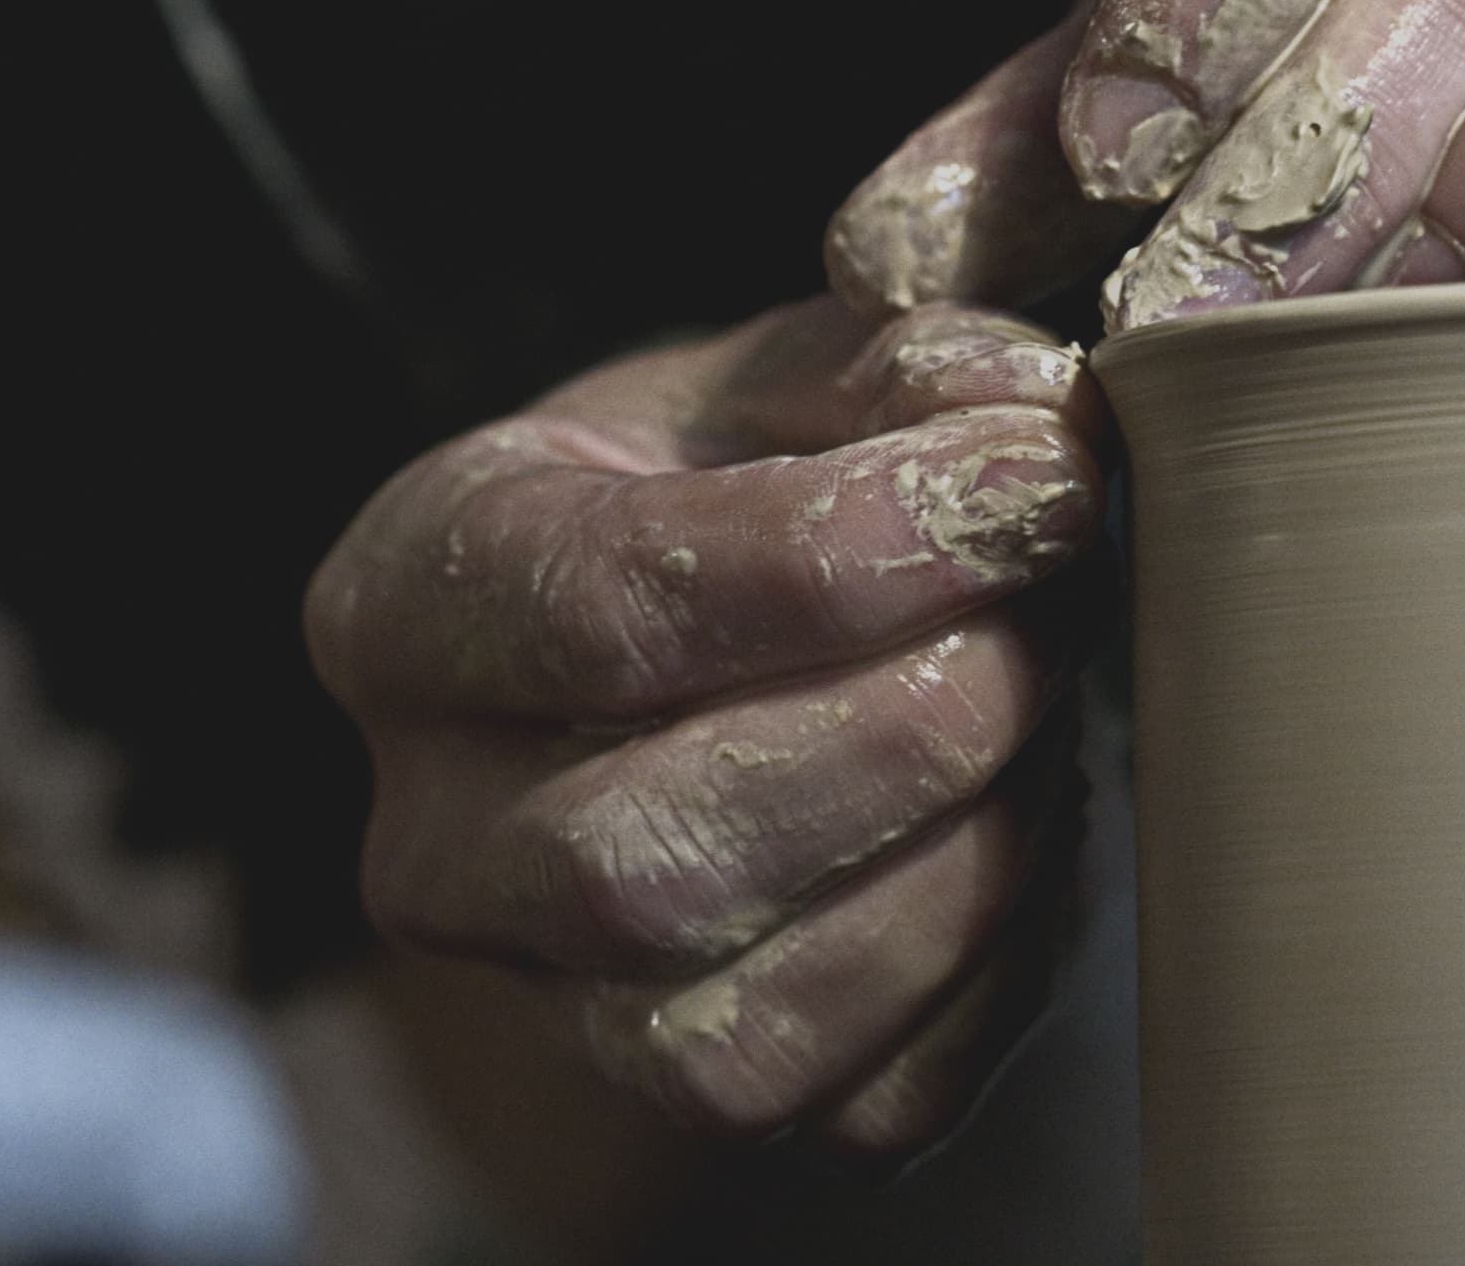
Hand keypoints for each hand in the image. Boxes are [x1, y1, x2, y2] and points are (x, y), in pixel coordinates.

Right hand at [307, 298, 1104, 1156]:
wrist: (741, 659)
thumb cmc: (745, 487)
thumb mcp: (789, 377)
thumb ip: (898, 367)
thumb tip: (1022, 412)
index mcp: (407, 607)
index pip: (601, 606)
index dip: (846, 551)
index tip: (1040, 480)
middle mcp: (432, 842)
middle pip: (641, 851)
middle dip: (903, 724)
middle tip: (1057, 601)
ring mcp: (552, 1001)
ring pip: (742, 1020)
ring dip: (963, 849)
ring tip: (1052, 695)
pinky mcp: (704, 1097)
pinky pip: (869, 1096)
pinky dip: (998, 958)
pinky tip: (1037, 810)